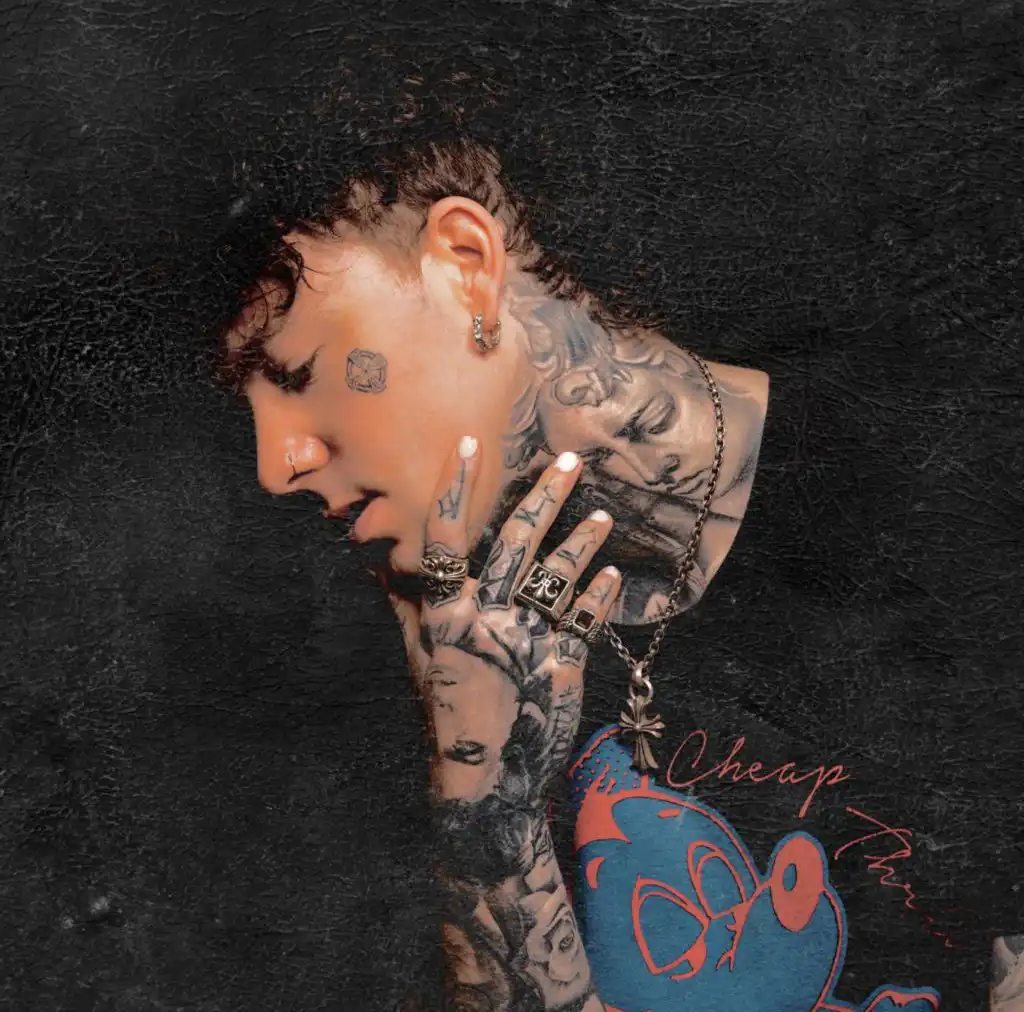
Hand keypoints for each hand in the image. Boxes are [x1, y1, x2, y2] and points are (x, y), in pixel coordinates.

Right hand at [386, 438, 616, 1009]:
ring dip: (583, 542)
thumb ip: (409, 608)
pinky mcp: (561, 664)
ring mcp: (525, 640)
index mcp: (443, 613)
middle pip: (516, 544)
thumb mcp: (423, 660)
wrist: (485, 785)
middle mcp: (484, 619)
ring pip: (557, 575)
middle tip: (571, 461)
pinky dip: (601, 593)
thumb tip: (386, 565)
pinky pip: (585, 617)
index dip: (457, 490)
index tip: (469, 442)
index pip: (446, 539)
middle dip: (544, 498)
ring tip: (603, 515)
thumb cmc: (449, 714)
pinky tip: (614, 574)